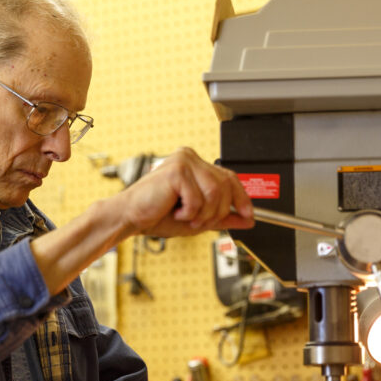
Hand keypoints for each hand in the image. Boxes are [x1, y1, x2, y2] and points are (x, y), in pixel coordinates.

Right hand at [113, 147, 253, 237]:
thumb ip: (223, 217)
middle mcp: (190, 158)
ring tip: (186, 217)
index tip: (249, 215)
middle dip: (218, 212)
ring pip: (215, 194)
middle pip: (225, 186)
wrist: (131, 218)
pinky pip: (198, 199)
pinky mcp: (177, 171)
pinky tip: (175, 211)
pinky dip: (189, 213)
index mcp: (195, 164)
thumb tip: (248, 219)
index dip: (242, 198)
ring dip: (203, 214)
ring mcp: (183, 162)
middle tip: (200, 221)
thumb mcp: (198, 218)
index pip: (229, 177)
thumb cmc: (157, 215)